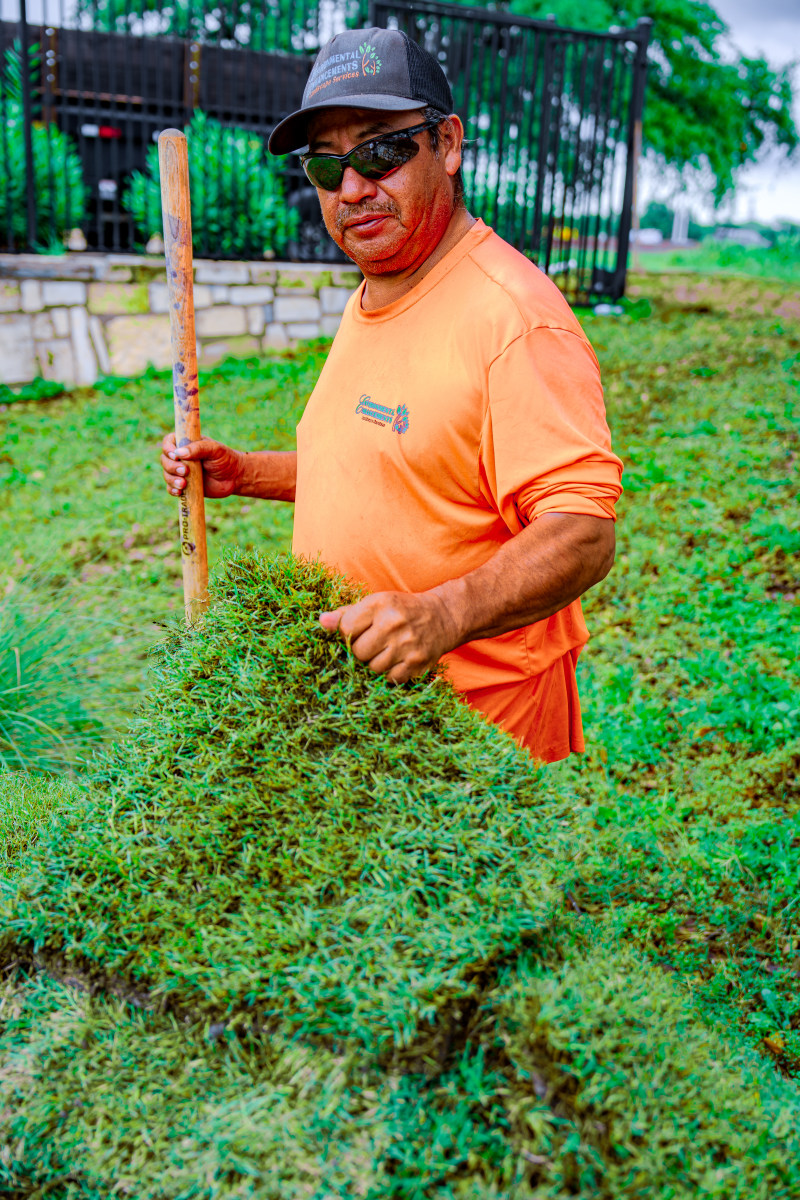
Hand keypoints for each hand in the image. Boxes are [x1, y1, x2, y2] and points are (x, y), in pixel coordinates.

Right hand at [160, 433, 244, 498]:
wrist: (235, 478)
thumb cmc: (226, 460)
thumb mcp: (215, 450)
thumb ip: (199, 448)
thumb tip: (180, 453)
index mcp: (187, 444)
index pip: (169, 442)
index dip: (168, 448)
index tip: (175, 456)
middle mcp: (182, 457)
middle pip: (165, 459)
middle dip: (171, 466)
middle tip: (185, 471)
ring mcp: (182, 472)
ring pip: (167, 474)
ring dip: (171, 479)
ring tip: (184, 484)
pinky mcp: (184, 485)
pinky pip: (171, 488)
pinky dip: (172, 490)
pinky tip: (179, 492)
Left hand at [319, 590, 458, 683]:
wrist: (443, 617)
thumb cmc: (401, 610)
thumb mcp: (376, 603)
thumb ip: (346, 614)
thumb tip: (321, 622)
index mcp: (379, 604)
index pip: (346, 628)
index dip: (347, 635)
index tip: (358, 633)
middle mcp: (393, 624)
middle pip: (358, 652)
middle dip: (361, 651)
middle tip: (373, 644)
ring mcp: (406, 645)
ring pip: (372, 668)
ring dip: (375, 664)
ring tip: (386, 652)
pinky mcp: (417, 663)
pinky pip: (390, 678)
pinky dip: (390, 673)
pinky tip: (397, 660)